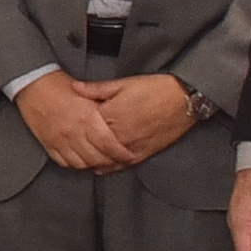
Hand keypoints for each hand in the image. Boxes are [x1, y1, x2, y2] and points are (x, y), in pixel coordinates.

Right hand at [18, 74, 138, 174]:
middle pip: (96, 158)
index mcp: (86, 118)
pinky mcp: (48, 144)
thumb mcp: (87, 93)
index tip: (129, 156)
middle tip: (118, 160)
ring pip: (81, 163)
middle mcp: (73, 132)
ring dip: (93, 164)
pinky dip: (76, 163)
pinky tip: (82, 159)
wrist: (32, 83)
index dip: (122, 153)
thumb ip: (102, 108)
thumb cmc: (58, 84)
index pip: (108, 144)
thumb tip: (118, 121)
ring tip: (101, 160)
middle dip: (110, 162)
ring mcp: (59, 140)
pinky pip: (65, 162)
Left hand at [76, 75, 198, 163]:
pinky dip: (110, 167)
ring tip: (82, 156)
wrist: (183, 99)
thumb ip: (97, 89)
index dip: (76, 124)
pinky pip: (122, 164)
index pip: (85, 125)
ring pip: (105, 157)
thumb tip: (75, 87)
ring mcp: (131, 146)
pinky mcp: (143, 153)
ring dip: (93, 158)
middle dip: (81, 143)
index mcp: (110, 115)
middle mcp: (119, 134)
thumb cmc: (155, 88)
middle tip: (70, 142)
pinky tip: (101, 167)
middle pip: (93, 144)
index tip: (67, 122)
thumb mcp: (123, 83)